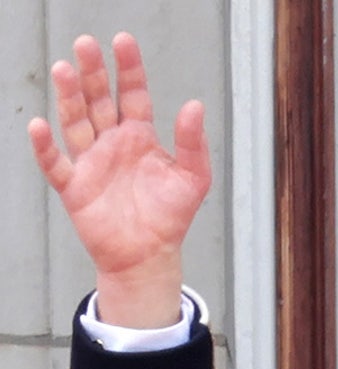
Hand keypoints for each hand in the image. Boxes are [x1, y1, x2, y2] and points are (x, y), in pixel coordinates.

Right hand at [28, 32, 209, 327]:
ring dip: (69, 97)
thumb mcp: (194, 177)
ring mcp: (91, 162)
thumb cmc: (171, 216)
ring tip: (64, 69)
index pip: (132, 94)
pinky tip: (40, 125)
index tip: (123, 41)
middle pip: (98, 100)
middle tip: (86, 44)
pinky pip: (56, 163)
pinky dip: (46, 146)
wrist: (150, 255)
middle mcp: (112, 142)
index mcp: (140, 136)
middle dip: (92, 73)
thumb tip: (195, 105)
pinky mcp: (74, 187)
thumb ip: (194, 142)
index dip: (128, 68)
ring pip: (75, 122)